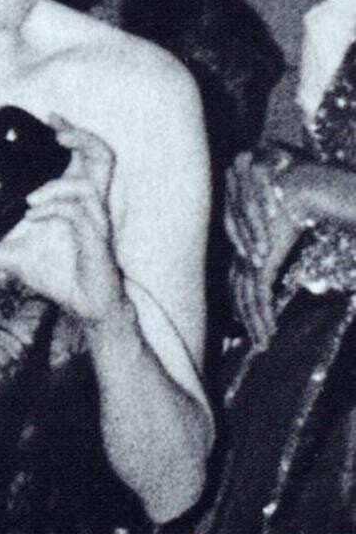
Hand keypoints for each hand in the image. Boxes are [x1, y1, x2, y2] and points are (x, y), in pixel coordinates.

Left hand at [0, 121, 126, 327]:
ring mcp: (96, 219)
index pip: (84, 156)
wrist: (86, 305)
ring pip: (87, 184)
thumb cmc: (59, 275)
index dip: (71, 133)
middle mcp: (91, 204)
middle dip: (79, 138)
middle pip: (101, 156)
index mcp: (77, 200)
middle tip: (55, 132)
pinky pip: (78, 213)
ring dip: (55, 185)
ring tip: (29, 197)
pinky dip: (54, 210)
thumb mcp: (17, 256)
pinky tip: (33, 217)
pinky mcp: (97, 238)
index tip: (50, 119)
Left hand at [225, 148, 306, 349]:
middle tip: (256, 341)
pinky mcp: (260, 263)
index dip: (243, 304)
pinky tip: (269, 332)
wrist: (296, 190)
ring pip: (247, 302)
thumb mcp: (282, 229)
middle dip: (247, 320)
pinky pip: (258, 297)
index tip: (250, 321)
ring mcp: (249, 260)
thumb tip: (278, 254)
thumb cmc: (293, 205)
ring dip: (255, 325)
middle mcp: (242, 256)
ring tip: (264, 343)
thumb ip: (276, 244)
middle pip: (238, 296)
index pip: (238, 283)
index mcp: (245, 248)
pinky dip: (262, 317)